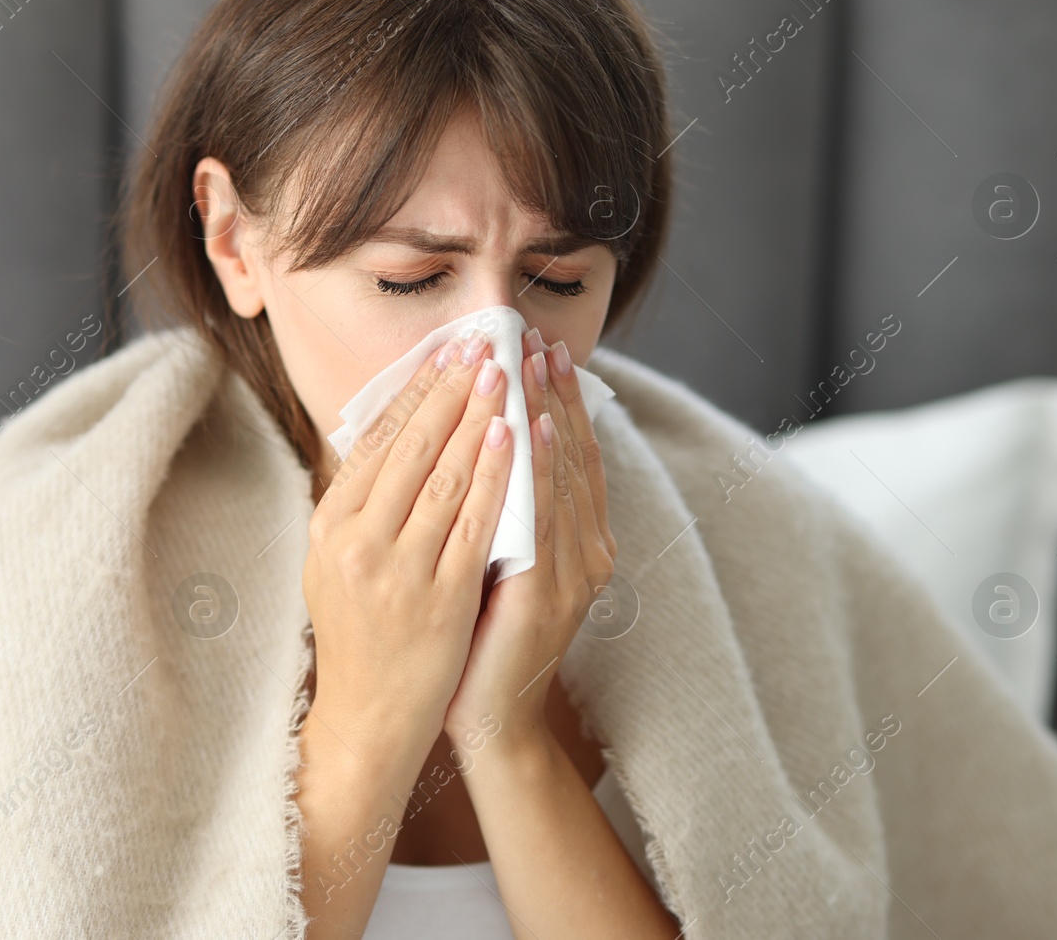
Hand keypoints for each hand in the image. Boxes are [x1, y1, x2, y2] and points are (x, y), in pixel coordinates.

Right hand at [303, 331, 516, 768]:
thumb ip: (361, 504)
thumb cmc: (360, 634)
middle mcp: (355, 542)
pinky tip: (514, 436)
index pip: (375, 441)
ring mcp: (397, 570)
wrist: (369, 718)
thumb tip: (389, 431)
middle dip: (452, 389)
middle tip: (483, 344)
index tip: (444, 351)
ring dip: (479, 416)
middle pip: (411, 448)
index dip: (415, 391)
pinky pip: (475, 522)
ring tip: (504, 372)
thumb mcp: (336, 562)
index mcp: (328, 526)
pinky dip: (496, 473)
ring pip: (446, 475)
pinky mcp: (440, 597)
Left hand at [443, 331, 616, 750]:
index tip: (536, 347)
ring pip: (563, 476)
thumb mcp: (491, 558)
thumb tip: (469, 439)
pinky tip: (529, 429)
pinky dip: (539, 469)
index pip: (568, 453)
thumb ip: (495, 508)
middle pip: (572, 454)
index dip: (556, 400)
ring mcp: (575, 573)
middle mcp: (587, 550)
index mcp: (576, 541)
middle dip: (552, 392)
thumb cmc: (479, 637)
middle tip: (534, 335)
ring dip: (546, 413)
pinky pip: (545, 518)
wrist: (487, 720)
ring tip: (532, 361)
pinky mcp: (550, 595)